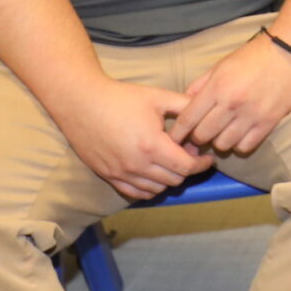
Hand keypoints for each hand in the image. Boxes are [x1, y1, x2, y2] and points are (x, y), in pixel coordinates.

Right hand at [47, 75, 213, 201]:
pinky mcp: (108, 176)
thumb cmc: (121, 98)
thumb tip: (207, 111)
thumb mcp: (158, 97)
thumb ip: (185, 105)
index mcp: (151, 145)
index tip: (208, 157)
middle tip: (188, 153)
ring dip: (169, 178)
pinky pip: (136, 193)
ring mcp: (121, 173)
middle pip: (174, 180)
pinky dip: (150, 187)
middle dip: (187, 168)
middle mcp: (137, 165)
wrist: (82, 103)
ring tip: (171, 161)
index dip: (201, 164)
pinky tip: (154, 172)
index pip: (186, 167)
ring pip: (156, 189)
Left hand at [172, 32, 290, 157]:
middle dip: (198, 136)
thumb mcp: (221, 65)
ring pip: (223, 145)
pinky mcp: (268, 123)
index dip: (178, 132)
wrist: (290, 54)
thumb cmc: (252, 56)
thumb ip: (200, 85)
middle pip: (203, 135)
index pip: (188, 119)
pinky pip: (245, 147)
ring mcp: (251, 115)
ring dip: (219, 140)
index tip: (175, 138)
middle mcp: (232, 103)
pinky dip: (239, 143)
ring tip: (223, 131)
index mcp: (217, 87)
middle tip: (203, 131)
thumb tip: (184, 105)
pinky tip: (240, 133)